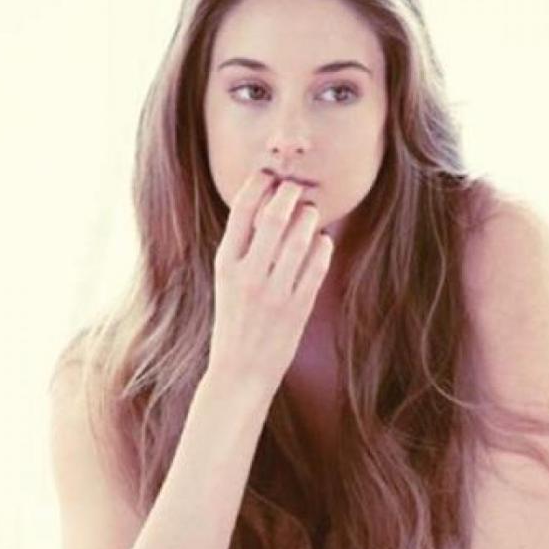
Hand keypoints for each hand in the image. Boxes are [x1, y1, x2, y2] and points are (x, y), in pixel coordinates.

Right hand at [205, 165, 334, 398]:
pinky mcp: (298, 306)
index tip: (269, 175)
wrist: (240, 372)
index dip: (259, 184)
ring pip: (301, 237)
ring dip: (310, 218)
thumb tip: (271, 208)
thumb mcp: (227, 283)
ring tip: (310, 213)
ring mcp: (275, 291)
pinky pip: (317, 264)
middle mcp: (248, 275)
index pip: (242, 210)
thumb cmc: (234, 323)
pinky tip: (321, 241)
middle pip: (274, 217)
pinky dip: (323, 245)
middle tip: (296, 188)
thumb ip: (243, 249)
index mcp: (225, 265)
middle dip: (289, 194)